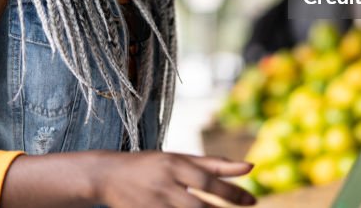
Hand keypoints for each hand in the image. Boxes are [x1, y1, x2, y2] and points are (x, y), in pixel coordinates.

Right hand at [91, 151, 256, 207]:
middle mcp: (164, 184)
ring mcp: (154, 204)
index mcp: (173, 164)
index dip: (231, 192)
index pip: (207, 181)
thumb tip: (250, 166)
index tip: (253, 202)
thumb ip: (213, 164)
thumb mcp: (179, 158)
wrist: (106, 175)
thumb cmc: (150, 165)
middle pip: (198, 207)